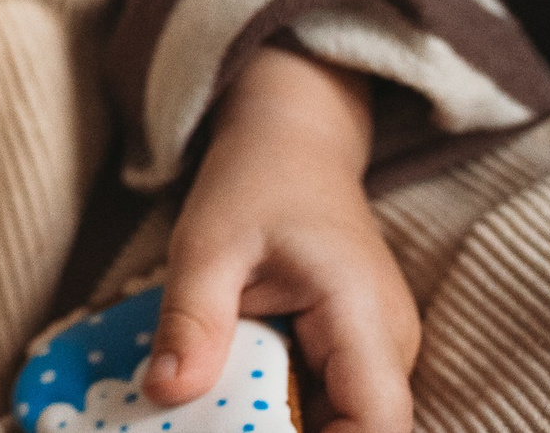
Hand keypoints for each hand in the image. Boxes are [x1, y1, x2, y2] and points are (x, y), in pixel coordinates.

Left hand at [143, 46, 419, 432]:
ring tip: (206, 414)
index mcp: (363, 317)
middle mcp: (386, 347)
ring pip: (337, 422)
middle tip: (209, 423)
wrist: (292, 145)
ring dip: (277, 423)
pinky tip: (224, 398)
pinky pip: (322, 404)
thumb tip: (164, 392)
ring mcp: (374, 354)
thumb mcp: (207, 245)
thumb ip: (191, 320)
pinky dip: (275, 408)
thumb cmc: (256, 182)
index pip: (379, 423)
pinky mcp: (350, 356)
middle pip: (357, 430)